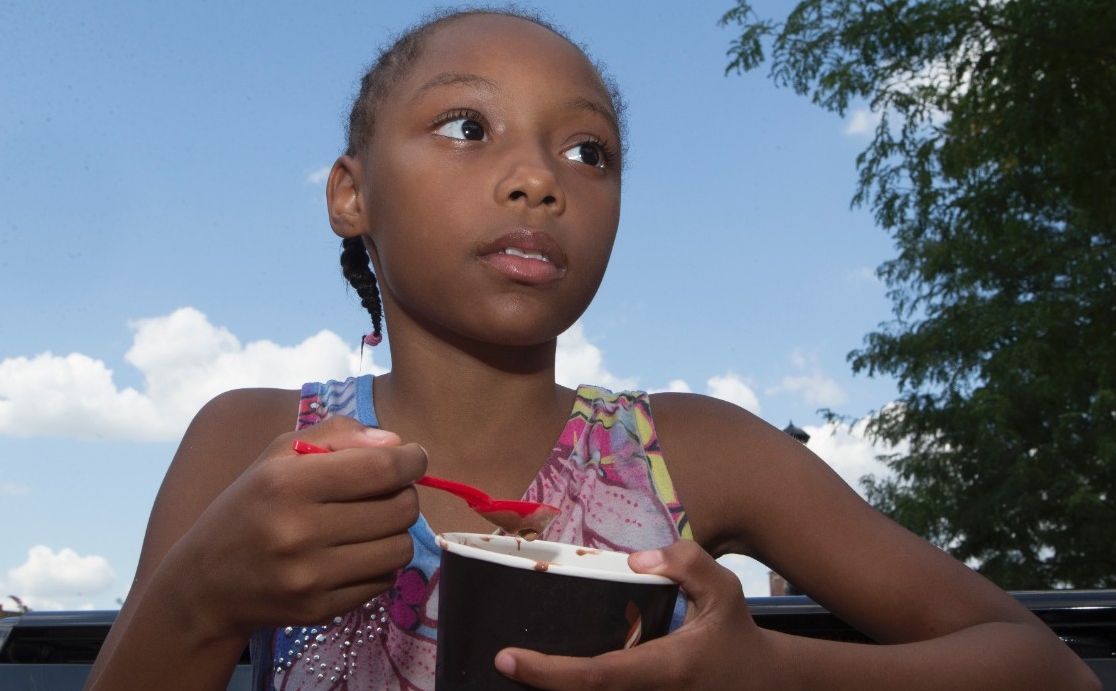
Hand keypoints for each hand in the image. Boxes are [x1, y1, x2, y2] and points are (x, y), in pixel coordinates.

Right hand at [161, 415, 426, 637]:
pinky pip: (384, 581)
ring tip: (370, 523)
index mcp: (287, 483)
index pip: (381, 468)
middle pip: (400, 509)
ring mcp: (310, 577)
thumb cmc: (252, 505)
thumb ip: (338, 434)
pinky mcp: (320, 610)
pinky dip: (379, 564)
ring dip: (395, 532)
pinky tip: (353, 554)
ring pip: (400, 548)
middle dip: (404, 494)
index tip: (413, 458)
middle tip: (387, 491)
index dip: (411, 460)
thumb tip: (395, 442)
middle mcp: (298, 532)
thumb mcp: (279, 454)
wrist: (206, 582)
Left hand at [494, 540, 778, 690]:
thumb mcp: (724, 588)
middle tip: (502, 663)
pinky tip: (553, 676)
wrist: (763, 686)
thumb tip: (635, 560)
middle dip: (538, 687)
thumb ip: (685, 562)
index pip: (594, 676)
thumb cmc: (736, 635)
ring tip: (518, 671)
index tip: (506, 658)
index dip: (546, 672)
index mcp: (664, 669)